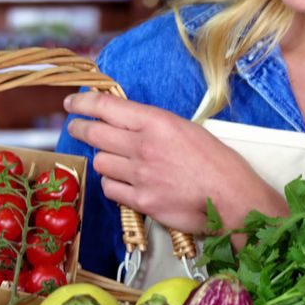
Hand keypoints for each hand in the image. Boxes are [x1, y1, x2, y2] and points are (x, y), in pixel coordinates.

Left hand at [64, 92, 287, 235]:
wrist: (232, 198)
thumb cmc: (218, 163)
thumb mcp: (187, 129)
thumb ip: (156, 125)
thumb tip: (131, 123)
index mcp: (156, 122)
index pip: (106, 106)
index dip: (83, 102)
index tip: (72, 102)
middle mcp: (143, 146)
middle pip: (94, 134)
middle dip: (81, 129)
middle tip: (77, 128)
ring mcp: (140, 175)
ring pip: (101, 162)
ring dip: (104, 160)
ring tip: (114, 160)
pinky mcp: (141, 202)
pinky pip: (111, 189)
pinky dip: (114, 185)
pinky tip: (124, 183)